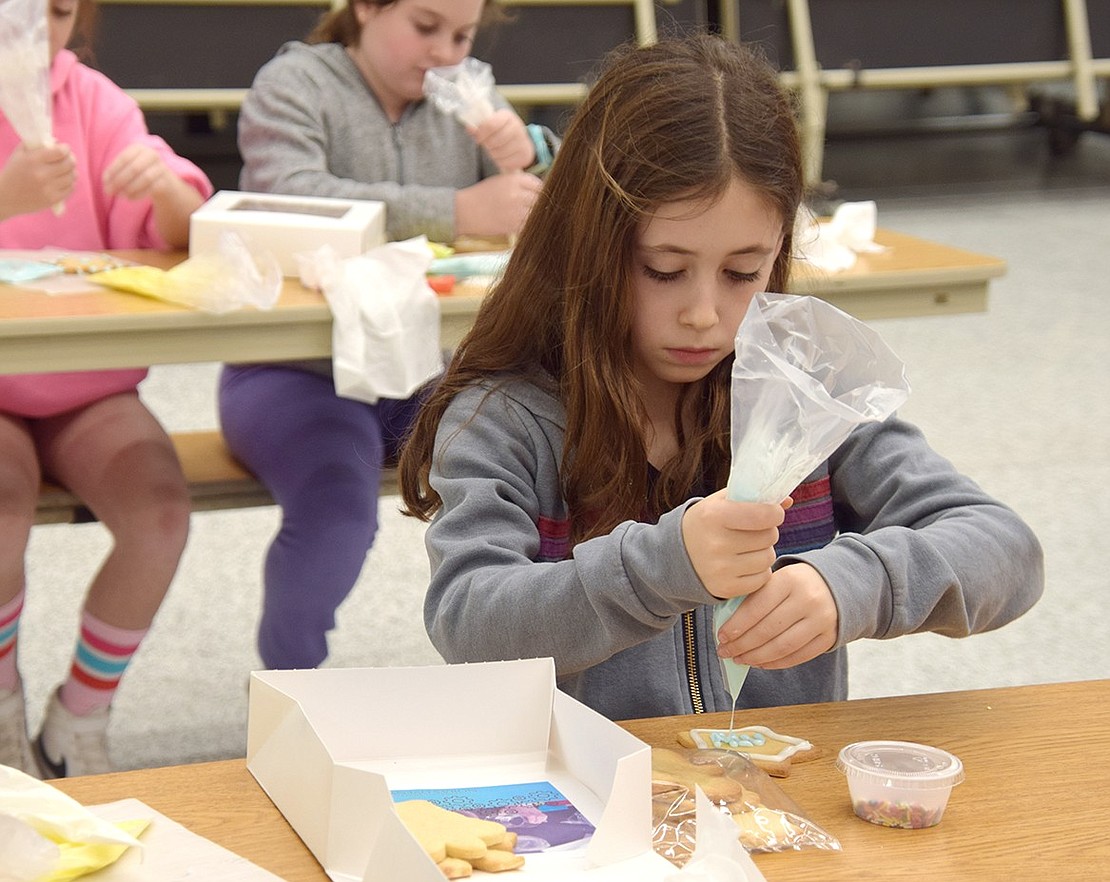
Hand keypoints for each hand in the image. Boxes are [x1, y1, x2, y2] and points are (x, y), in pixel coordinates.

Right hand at [0, 142, 74, 218]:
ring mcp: (48, 188)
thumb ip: (36, 145)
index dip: (65, 149)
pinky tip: (65, 180)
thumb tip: (56, 142)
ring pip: (72, 176)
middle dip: (71, 159)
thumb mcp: (20, 154)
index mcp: (33, 160)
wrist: (5, 196)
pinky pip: (70, 188)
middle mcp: (42, 174)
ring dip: (72, 171)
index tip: (64, 148)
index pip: (60, 152)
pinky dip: (70, 182)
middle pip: (69, 164)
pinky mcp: (52, 199)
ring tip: (67, 169)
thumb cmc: (13, 171)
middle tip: (68, 158)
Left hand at [102, 143, 177, 201]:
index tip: (105, 182)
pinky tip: (130, 197)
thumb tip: (106, 184)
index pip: (124, 158)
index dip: (113, 171)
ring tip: (120, 195)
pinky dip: (138, 194)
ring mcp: (161, 168)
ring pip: (145, 179)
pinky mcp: (165, 181)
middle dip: (120, 181)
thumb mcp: (125, 166)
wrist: (161, 179)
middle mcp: (152, 155)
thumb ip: (113, 173)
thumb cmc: (137, 172)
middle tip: (109, 191)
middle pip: (134, 168)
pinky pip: (151, 189)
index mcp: (139, 148)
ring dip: (129, 188)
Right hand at [455, 171, 541, 237]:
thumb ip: (521, 184)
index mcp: (514, 180)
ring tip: (528, 216)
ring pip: (538, 214)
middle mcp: (517, 194)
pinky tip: (521, 224)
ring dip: (536, 216)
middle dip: (540, 204)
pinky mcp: (513, 226)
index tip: (539, 196)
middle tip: (536, 208)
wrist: (465, 212)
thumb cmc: (483, 195)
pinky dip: (528, 226)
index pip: (539, 185)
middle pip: (541, 200)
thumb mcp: (502, 181)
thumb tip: (543, 191)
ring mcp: (516, 211)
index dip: (541, 192)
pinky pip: (530, 226)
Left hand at [468, 108, 534, 172]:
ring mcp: (523, 141)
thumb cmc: (496, 132)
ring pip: (502, 152)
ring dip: (494, 154)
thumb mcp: (487, 125)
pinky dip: (501, 162)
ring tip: (492, 152)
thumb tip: (470, 128)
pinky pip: (509, 162)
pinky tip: (500, 158)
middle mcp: (518, 127)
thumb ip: (478, 126)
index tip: (478, 138)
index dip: (481, 132)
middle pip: (497, 140)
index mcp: (507, 116)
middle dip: (488, 145)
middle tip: (485, 146)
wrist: (513, 140)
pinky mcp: (526, 154)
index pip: (491, 124)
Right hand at [681, 489, 784, 599]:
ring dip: (763, 551)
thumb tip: (788, 501)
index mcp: (714, 515)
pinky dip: (758, 570)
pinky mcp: (725, 588)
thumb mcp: (721, 502)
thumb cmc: (705, 523)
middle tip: (753, 531)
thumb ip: (753, 497)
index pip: (764, 514)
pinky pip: (762, 577)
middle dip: (767, 531)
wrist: (676, 555)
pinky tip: (743, 563)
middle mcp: (717, 543)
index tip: (770, 513)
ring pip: (768, 558)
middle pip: (769, 536)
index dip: (774, 513)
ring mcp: (721, 569)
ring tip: (747, 547)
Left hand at [715, 562, 837, 669]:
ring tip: (740, 659)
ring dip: (756, 657)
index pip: (757, 607)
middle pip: (768, 630)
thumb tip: (729, 628)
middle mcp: (808, 599)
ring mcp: (821, 620)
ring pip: (782, 647)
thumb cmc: (793, 584)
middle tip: (725, 651)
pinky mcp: (828, 637)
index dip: (736, 625)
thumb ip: (754, 598)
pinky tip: (760, 663)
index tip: (721, 636)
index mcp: (789, 580)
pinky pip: (798, 656)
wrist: (834, 585)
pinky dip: (776, 663)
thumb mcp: (775, 580)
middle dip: (742, 645)